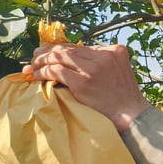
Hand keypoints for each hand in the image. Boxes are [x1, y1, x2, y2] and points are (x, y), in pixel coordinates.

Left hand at [22, 44, 151, 132]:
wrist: (132, 116)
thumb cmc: (124, 98)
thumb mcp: (119, 71)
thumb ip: (103, 62)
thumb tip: (75, 61)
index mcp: (114, 50)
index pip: (80, 47)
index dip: (61, 49)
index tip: (48, 53)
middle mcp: (104, 56)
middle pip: (68, 49)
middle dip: (47, 52)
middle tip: (34, 56)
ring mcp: (93, 69)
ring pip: (59, 58)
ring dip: (42, 61)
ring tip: (31, 66)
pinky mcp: (83, 83)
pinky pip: (56, 72)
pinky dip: (43, 72)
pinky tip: (36, 76)